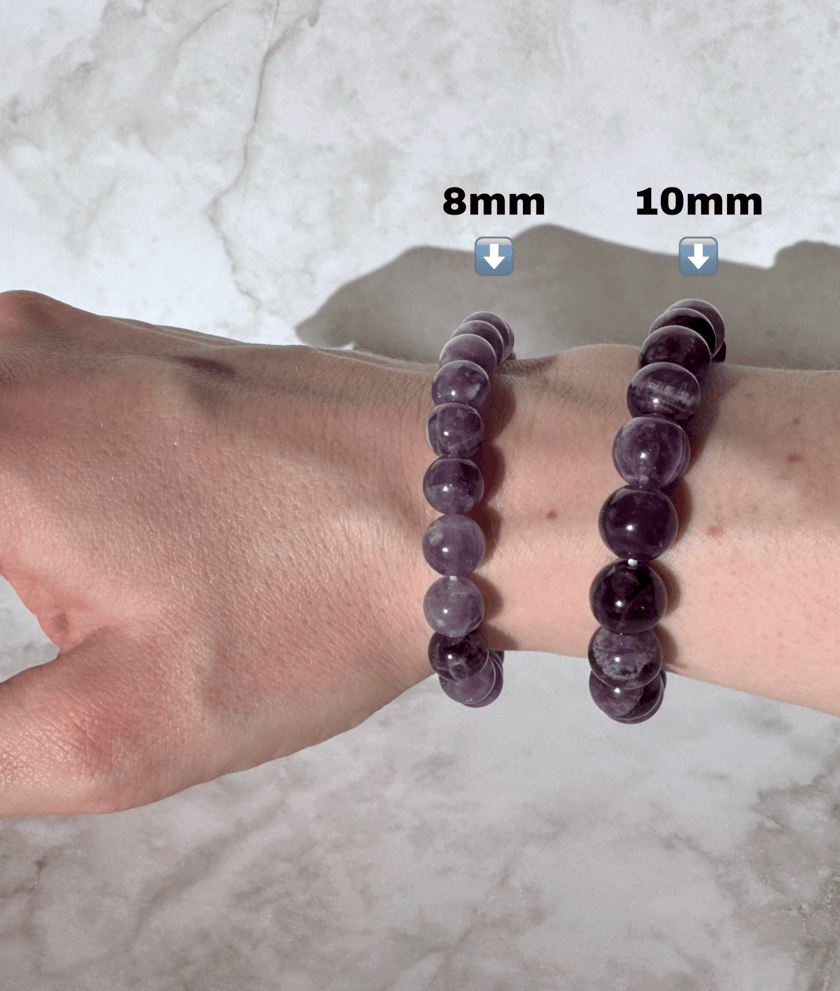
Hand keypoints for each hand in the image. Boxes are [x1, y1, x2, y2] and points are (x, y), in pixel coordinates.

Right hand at [0, 291, 436, 815]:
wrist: (467, 489)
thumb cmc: (318, 598)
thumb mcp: (120, 730)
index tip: (43, 632)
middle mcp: (14, 359)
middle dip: (0, 570)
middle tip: (57, 618)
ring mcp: (85, 339)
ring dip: (10, 523)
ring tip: (70, 589)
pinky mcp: (146, 349)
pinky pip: (18, 392)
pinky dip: (17, 465)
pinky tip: (76, 530)